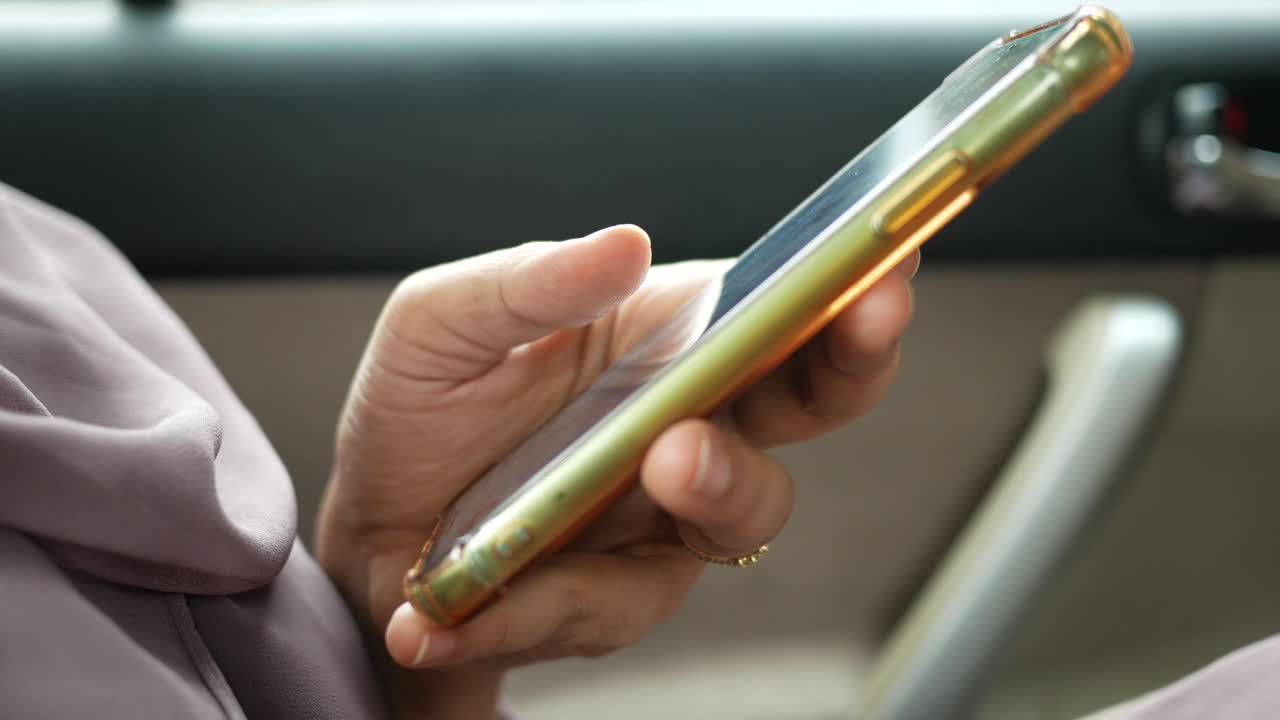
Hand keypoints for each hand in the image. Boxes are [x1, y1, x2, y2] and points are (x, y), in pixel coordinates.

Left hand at [315, 225, 914, 718]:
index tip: (886, 257)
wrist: (377, 536)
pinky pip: (604, 605)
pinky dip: (523, 608)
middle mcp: (690, 419)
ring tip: (661, 464)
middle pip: (812, 399)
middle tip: (843, 328)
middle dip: (844, 366)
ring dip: (714, 489)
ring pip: (741, 514)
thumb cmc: (421, 411)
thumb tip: (626, 243)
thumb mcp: (443, 324)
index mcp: (665, 335)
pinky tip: (439, 614)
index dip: (849, 282)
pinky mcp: (620, 596)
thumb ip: (529, 285)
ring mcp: (667, 514)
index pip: (782, 304)